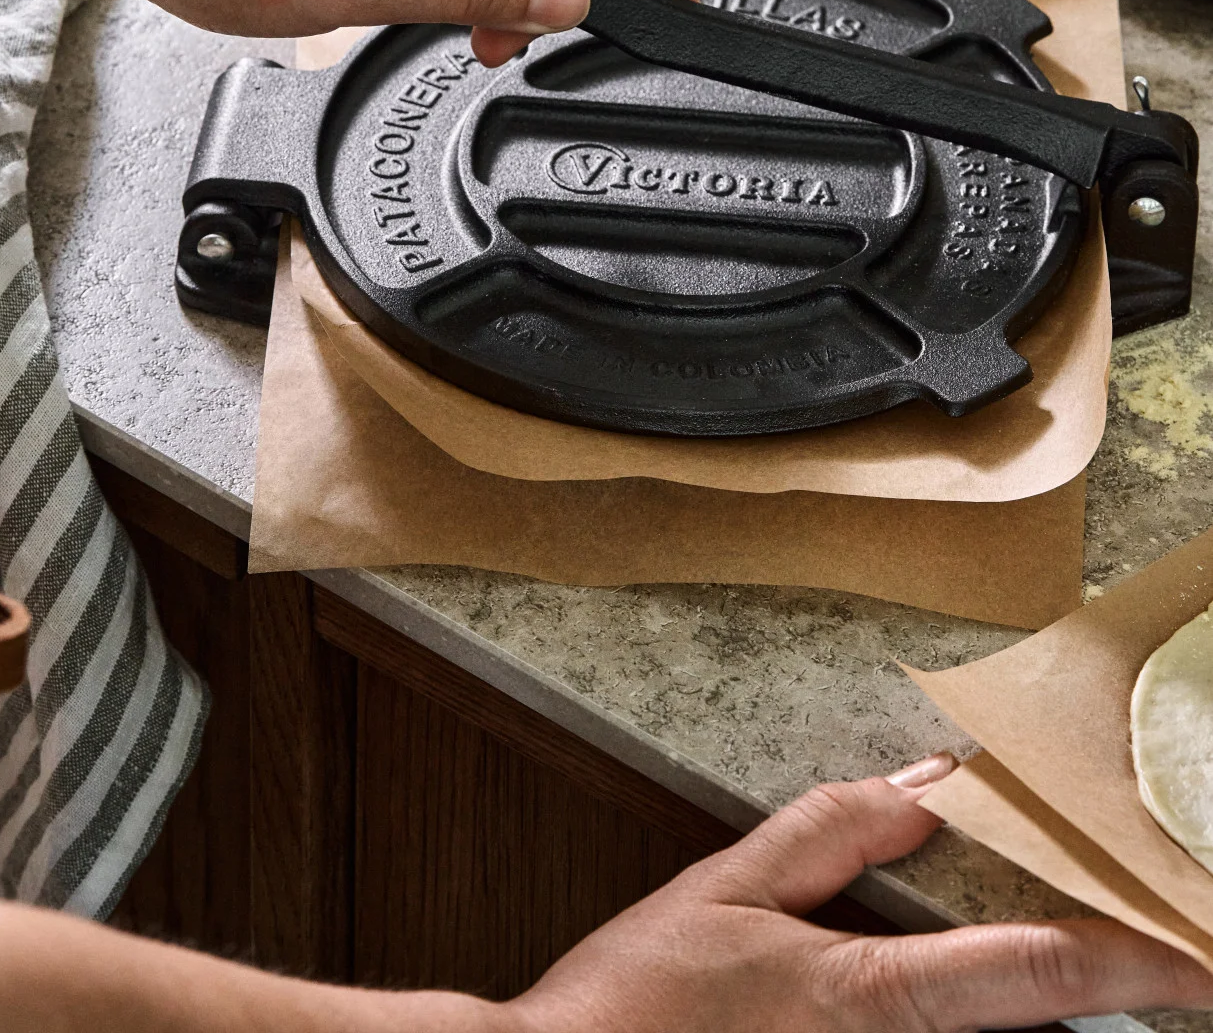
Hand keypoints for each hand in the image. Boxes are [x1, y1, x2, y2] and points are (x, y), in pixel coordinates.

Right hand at [506, 755, 1212, 1032]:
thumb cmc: (635, 1006)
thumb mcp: (728, 888)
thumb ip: (836, 830)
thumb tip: (933, 783)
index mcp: (868, 997)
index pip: (1035, 970)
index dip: (1136, 957)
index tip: (1200, 946)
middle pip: (1036, 1028)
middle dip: (1102, 978)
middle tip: (1160, 931)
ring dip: (1032, 1001)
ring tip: (1088, 951)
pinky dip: (972, 1020)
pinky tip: (980, 977)